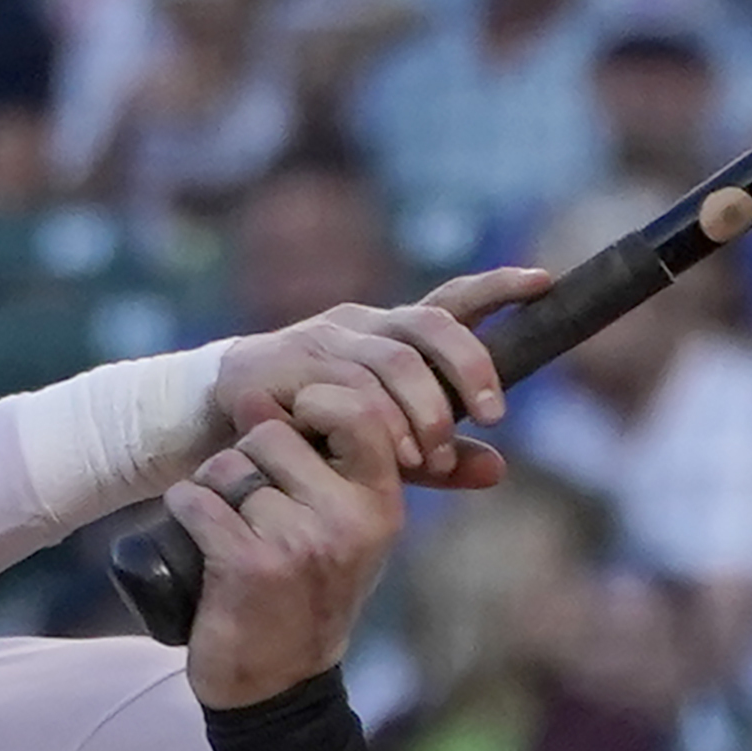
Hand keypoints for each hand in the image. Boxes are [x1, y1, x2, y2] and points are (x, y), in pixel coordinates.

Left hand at [171, 396, 420, 710]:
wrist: (279, 686)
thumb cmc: (308, 596)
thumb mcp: (349, 532)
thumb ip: (339, 466)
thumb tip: (279, 388)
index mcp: (381, 505)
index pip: (356, 411)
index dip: (312, 404)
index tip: (291, 429)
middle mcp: (348, 520)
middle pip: (271, 433)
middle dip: (246, 457)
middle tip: (250, 503)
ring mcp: (299, 542)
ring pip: (227, 467)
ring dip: (212, 489)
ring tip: (228, 528)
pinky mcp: (248, 564)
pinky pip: (194, 499)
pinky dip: (183, 511)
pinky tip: (197, 539)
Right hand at [210, 268, 540, 488]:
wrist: (207, 430)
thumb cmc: (304, 435)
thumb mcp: (380, 449)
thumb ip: (438, 458)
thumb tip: (499, 470)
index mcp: (385, 334)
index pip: (448, 303)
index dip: (497, 289)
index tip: (544, 280)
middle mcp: (354, 326)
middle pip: (428, 328)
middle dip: (469, 369)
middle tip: (493, 416)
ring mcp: (313, 342)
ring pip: (386, 363)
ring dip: (418, 411)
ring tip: (429, 456)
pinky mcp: (273, 369)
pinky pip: (333, 392)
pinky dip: (367, 425)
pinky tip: (381, 454)